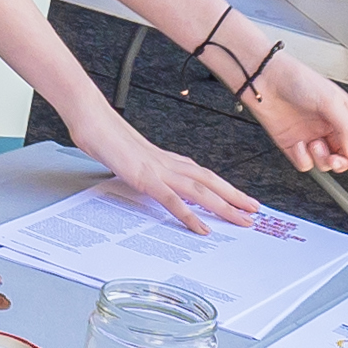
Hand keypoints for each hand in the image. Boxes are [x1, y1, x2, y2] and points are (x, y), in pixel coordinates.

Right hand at [87, 115, 264, 229]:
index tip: (240, 199)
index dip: (225, 188)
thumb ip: (145, 171)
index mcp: (167, 159)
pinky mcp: (145, 178)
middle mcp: (169, 164)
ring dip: (224, 206)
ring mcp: (159, 170)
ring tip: (241, 220)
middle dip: (235, 197)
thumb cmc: (107, 136)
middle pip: (211, 182)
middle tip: (254, 212)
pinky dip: (189, 215)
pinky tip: (201, 228)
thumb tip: (152, 184)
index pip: (204, 175)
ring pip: (201, 191)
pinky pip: (172, 200)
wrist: (92, 119)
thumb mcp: (130, 159)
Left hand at [246, 48, 347, 176]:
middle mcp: (330, 128)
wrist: (266, 81)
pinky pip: (305, 164)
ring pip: (325, 164)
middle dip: (341, 162)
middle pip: (346, 157)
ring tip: (313, 143)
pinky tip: (298, 144)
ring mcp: (312, 138)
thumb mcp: (331, 101)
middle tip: (334, 160)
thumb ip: (347, 128)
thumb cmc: (298, 81)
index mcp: (344, 115)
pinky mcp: (294, 146)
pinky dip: (303, 158)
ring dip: (321, 158)